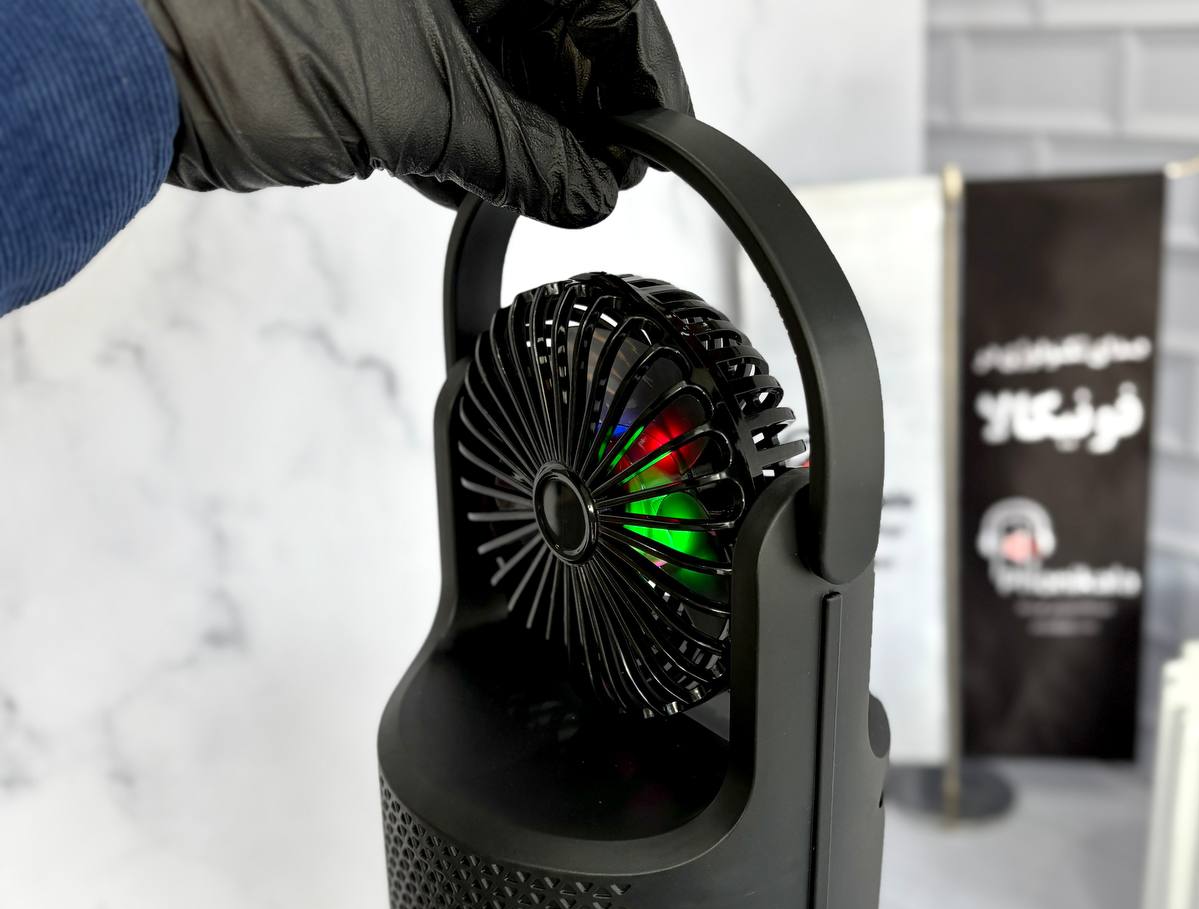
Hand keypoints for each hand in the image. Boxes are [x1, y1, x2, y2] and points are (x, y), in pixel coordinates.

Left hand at [137, 0, 691, 227]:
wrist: (130, 60)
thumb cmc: (249, 28)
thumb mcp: (426, 102)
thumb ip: (524, 154)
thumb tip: (590, 190)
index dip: (639, 69)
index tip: (664, 141)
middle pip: (553, 27)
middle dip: (588, 110)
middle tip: (616, 179)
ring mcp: (409, 6)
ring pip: (503, 65)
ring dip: (536, 138)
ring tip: (569, 195)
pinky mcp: (371, 49)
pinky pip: (451, 93)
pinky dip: (477, 145)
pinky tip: (499, 188)